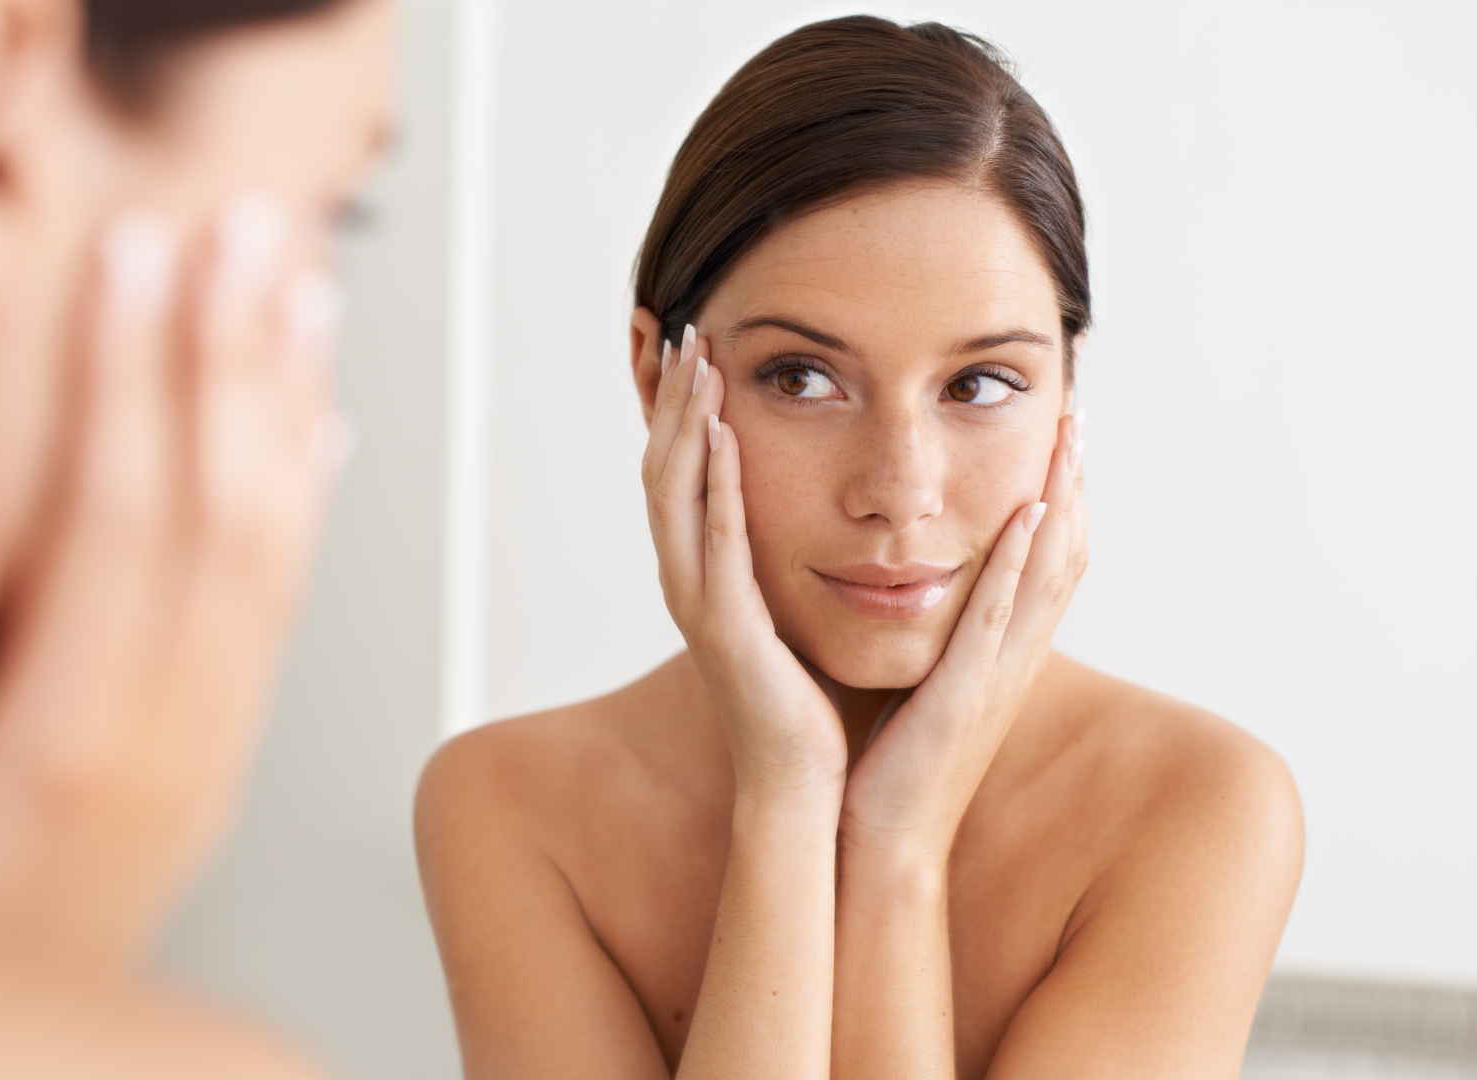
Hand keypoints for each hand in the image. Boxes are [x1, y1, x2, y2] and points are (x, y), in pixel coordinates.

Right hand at [0, 195, 351, 959]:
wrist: (41, 1077)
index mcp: (70, 730)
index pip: (125, 510)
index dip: (135, 371)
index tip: (143, 258)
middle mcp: (167, 727)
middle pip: (224, 507)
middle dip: (231, 355)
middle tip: (249, 235)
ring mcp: (212, 741)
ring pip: (278, 547)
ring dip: (290, 410)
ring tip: (304, 299)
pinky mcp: (226, 755)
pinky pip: (289, 613)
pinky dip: (310, 509)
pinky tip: (320, 439)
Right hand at [643, 325, 846, 794]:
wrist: (805, 783)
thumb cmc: (806, 702)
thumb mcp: (791, 609)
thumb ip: (785, 558)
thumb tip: (814, 505)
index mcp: (704, 574)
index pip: (677, 471)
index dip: (674, 408)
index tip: (686, 345)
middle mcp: (687, 580)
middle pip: (662, 467)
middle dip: (669, 396)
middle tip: (679, 327)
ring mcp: (698, 603)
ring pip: (674, 494)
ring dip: (684, 422)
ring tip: (696, 359)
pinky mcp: (725, 629)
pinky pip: (715, 542)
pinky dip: (714, 484)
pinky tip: (722, 434)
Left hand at [839, 411, 1087, 862]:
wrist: (880, 840)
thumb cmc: (889, 766)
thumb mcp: (921, 685)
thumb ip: (932, 637)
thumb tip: (915, 586)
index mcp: (999, 655)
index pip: (1044, 564)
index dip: (1061, 499)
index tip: (1059, 437)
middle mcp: (1012, 660)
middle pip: (1063, 557)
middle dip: (1074, 484)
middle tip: (1078, 416)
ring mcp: (997, 678)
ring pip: (1046, 577)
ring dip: (1061, 505)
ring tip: (1067, 441)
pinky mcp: (967, 697)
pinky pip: (999, 618)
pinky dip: (1017, 565)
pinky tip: (1025, 516)